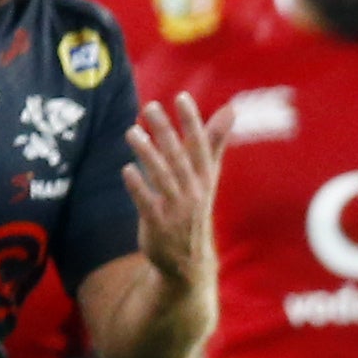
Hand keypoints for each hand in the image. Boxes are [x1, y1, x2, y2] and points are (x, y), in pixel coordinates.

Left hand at [122, 94, 230, 292]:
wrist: (188, 260)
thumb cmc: (195, 208)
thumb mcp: (208, 176)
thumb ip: (215, 141)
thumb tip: (231, 109)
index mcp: (206, 178)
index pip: (202, 145)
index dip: (192, 122)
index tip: (182, 97)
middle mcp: (194, 192)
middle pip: (179, 157)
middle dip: (166, 131)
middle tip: (150, 107)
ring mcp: (177, 209)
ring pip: (163, 177)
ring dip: (148, 154)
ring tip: (132, 132)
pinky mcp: (158, 225)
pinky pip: (148, 203)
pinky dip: (138, 187)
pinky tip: (127, 170)